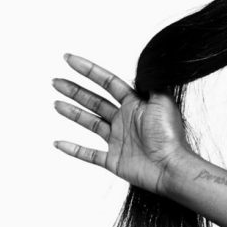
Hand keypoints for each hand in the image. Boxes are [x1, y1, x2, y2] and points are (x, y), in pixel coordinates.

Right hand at [52, 53, 190, 194]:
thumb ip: (151, 83)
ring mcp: (117, 139)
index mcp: (135, 104)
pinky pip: (88, 153)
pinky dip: (73, 149)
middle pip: (94, 101)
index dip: (88, 71)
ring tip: (56, 103)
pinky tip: (58, 142)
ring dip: (72, 113)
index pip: (108, 82)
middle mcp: (125, 119)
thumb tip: (144, 65)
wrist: (170, 166)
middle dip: (75, 90)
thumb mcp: (163, 101)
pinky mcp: (113, 159)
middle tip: (55, 81)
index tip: (69, 60)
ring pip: (89, 123)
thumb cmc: (169, 135)